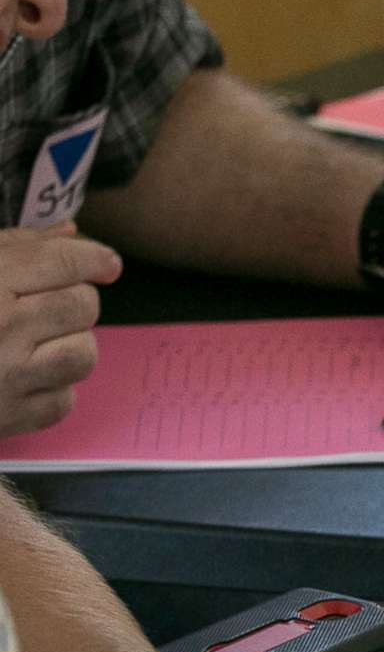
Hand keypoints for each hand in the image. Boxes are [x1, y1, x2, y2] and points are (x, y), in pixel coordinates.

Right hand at [0, 226, 118, 437]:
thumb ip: (17, 245)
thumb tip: (72, 233)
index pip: (63, 261)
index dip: (93, 258)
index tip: (105, 263)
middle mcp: (1, 328)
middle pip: (83, 305)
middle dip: (74, 298)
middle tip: (47, 302)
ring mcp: (8, 376)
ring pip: (84, 353)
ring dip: (69, 343)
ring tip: (36, 340)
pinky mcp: (10, 418)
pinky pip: (65, 400)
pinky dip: (52, 387)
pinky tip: (23, 375)